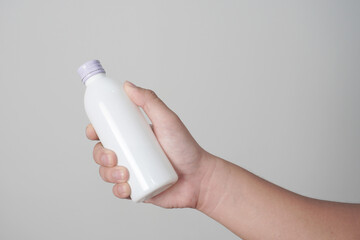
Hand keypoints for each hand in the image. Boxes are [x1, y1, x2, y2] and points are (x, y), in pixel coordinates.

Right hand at [86, 81, 213, 207]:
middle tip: (112, 155)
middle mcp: (131, 152)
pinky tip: (126, 187)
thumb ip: (150, 101)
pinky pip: (119, 191)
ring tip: (125, 173)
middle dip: (100, 154)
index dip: (96, 130)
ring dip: (108, 173)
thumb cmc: (185, 148)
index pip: (108, 131)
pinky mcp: (137, 189)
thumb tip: (127, 85)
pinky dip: (118, 190)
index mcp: (134, 135)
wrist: (199, 178)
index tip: (93, 131)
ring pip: (107, 172)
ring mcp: (133, 171)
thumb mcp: (167, 120)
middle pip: (102, 151)